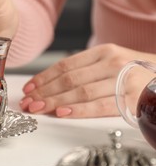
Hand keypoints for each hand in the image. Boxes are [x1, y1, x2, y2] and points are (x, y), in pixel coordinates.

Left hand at [19, 44, 155, 117]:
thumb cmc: (138, 72)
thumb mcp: (113, 62)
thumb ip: (87, 70)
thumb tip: (54, 83)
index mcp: (102, 52)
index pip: (65, 65)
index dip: (44, 77)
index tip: (29, 87)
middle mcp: (111, 62)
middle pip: (68, 79)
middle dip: (44, 92)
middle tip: (27, 101)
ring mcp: (121, 79)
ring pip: (79, 91)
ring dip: (54, 101)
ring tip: (37, 108)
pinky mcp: (131, 98)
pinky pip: (100, 105)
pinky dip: (79, 110)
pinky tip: (62, 113)